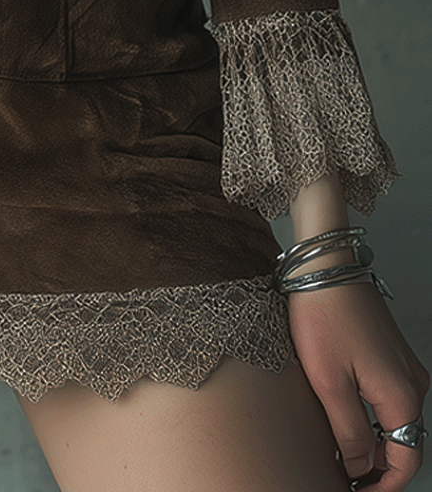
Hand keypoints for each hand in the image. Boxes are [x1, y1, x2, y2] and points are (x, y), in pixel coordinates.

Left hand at [288, 281, 428, 490]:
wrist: (325, 266)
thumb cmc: (324, 316)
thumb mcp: (329, 382)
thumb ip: (350, 432)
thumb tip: (359, 467)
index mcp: (402, 396)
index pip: (406, 460)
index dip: (384, 486)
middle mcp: (412, 383)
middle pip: (403, 442)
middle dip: (377, 467)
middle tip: (343, 476)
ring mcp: (403, 366)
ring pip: (395, 420)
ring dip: (373, 441)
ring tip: (339, 451)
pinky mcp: (389, 353)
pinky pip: (388, 397)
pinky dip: (371, 416)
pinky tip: (344, 417)